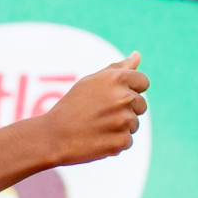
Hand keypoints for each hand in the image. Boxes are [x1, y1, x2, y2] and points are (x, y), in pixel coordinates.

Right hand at [40, 51, 149, 165]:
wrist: (54, 136)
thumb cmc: (72, 106)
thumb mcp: (91, 81)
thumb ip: (117, 68)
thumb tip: (137, 55)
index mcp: (116, 78)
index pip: (143, 82)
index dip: (131, 89)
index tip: (114, 96)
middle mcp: (123, 97)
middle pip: (141, 104)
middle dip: (127, 109)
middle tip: (101, 113)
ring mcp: (124, 120)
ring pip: (134, 124)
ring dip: (121, 127)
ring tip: (97, 126)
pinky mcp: (122, 141)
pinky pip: (128, 141)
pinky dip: (115, 142)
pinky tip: (97, 138)